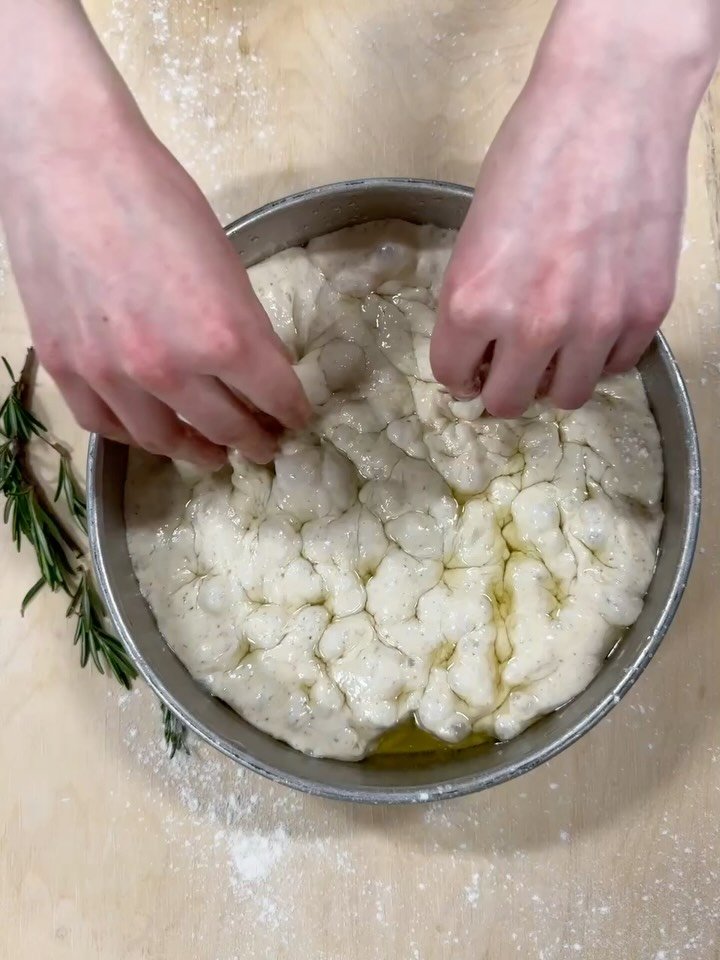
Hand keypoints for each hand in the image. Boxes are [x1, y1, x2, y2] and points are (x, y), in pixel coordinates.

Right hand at [0, 6, 308, 463]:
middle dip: (254, 441)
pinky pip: (104, 424)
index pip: (276, 398)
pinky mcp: (67, 366)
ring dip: (197, 452)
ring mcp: (112, 374)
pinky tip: (150, 434)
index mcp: (224, 337)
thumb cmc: (157, 194)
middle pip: (226, 428)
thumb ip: (244, 325)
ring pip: (163, 440)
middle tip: (265, 445)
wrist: (68, 161)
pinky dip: (134, 436)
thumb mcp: (227, 261)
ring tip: (214, 455)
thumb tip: (257, 367)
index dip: (292, 412)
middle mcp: (170, 369)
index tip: (297, 419)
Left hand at [431, 0, 719, 415]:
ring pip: (566, 398)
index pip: (453, 377)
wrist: (611, 105)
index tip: (470, 362)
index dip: (460, 370)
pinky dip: (602, 354)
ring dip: (554, 378)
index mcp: (474, 302)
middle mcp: (532, 326)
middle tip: (510, 362)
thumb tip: (478, 349)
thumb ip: (473, 300)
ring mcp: (594, 324)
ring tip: (556, 345)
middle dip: (502, 385)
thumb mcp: (475, 233)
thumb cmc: (533, 153)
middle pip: (507, 404)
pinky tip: (596, 319)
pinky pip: (615, 367)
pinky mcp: (644, 313)